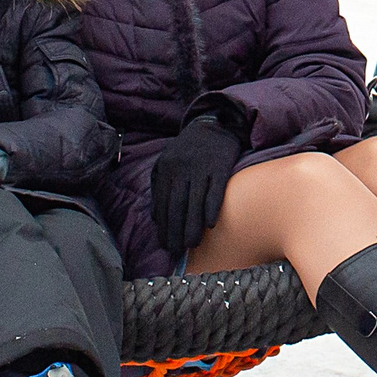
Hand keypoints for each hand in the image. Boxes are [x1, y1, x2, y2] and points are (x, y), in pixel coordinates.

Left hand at [150, 111, 244, 260]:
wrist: (214, 125)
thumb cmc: (187, 149)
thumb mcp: (166, 160)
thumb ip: (158, 185)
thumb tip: (156, 217)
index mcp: (166, 168)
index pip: (162, 202)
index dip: (163, 226)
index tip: (164, 244)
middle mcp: (182, 168)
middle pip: (177, 205)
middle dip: (175, 231)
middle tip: (176, 251)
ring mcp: (202, 167)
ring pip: (195, 201)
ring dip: (193, 226)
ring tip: (192, 245)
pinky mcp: (221, 166)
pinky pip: (216, 190)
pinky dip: (212, 207)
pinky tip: (210, 224)